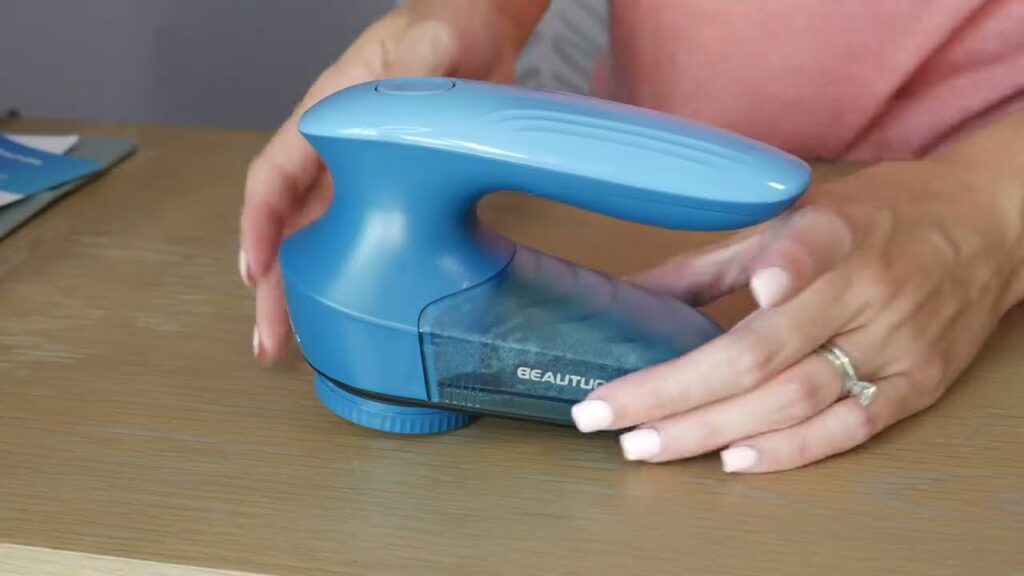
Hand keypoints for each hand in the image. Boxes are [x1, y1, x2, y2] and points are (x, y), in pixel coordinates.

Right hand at [240, 0, 533, 361]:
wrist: (479, 31)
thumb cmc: (441, 25)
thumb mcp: (426, 43)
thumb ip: (410, 68)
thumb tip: (386, 101)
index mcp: (324, 115)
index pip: (276, 176)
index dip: (259, 226)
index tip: (255, 272)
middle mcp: (335, 153)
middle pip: (291, 225)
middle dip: (274, 284)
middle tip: (269, 338)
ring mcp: (364, 176)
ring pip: (323, 241)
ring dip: (307, 291)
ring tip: (299, 341)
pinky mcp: (398, 192)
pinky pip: (366, 240)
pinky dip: (352, 277)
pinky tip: (352, 309)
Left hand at [570, 155, 1023, 472]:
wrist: (989, 231)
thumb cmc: (880, 218)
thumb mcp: (799, 216)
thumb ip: (716, 260)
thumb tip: (632, 293)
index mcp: (836, 236)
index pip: (797, 257)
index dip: (776, 271)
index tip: (755, 286)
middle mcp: (867, 293)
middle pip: (764, 354)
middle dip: (676, 393)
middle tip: (608, 418)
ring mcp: (895, 346)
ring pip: (796, 400)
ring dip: (714, 430)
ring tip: (648, 446)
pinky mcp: (917, 385)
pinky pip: (851, 428)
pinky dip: (792, 450)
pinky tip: (734, 461)